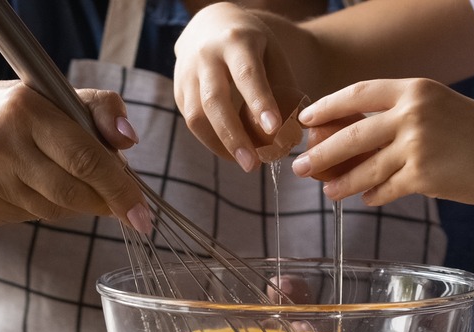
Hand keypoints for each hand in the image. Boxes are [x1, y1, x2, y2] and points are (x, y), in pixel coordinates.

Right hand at [0, 80, 149, 233]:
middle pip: (73, 192)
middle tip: (122, 201)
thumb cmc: (14, 110)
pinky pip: (36, 218)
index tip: (143, 213)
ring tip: (73, 178)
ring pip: (57, 210)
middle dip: (105, 201)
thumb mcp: (56, 94)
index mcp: (26, 111)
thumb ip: (101, 109)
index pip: (85, 159)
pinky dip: (52, 207)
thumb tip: (129, 141)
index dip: (119, 189)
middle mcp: (1, 145)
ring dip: (79, 202)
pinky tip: (40, 185)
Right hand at [174, 2, 297, 171]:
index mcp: (235, 41)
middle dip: (234, 137)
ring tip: (245, 163)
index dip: (259, 102)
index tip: (274, 129)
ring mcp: (186, 74)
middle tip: (253, 165)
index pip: (247, 74)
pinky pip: (192, 122)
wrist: (209, 24)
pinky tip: (232, 152)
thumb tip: (295, 130)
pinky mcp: (178, 91)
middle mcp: (206, 56)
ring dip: (220, 146)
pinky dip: (212, 141)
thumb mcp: (272, 53)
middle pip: (214, 101)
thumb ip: (283, 86)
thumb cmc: (251, 44)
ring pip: (196, 117)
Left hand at [292, 78, 473, 206]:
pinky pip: (385, 189)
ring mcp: (417, 145)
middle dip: (320, 153)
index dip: (326, 107)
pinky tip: (366, 199)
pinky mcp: (424, 176)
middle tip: (300, 166)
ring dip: (341, 182)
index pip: (357, 93)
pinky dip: (373, 196)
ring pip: (364, 168)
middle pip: (351, 135)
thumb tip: (354, 141)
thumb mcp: (440, 109)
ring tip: (327, 191)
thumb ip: (400, 118)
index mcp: (415, 89)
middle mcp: (412, 113)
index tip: (305, 121)